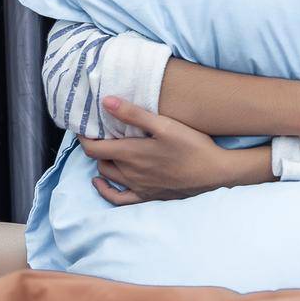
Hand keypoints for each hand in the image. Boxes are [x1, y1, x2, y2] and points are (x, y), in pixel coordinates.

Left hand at [78, 96, 260, 204]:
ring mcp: (137, 186)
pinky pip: (118, 198)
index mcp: (130, 153)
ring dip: (102, 162)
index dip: (84, 137)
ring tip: (106, 149)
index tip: (84, 126)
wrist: (215, 172)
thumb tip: (106, 102)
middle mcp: (129, 172)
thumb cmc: (192, 146)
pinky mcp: (147, 196)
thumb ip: (134, 114)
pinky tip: (101, 183)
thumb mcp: (165, 125)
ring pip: (107, 175)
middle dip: (95, 146)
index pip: (94, 148)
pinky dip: (105, 190)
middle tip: (100, 133)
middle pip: (100, 160)